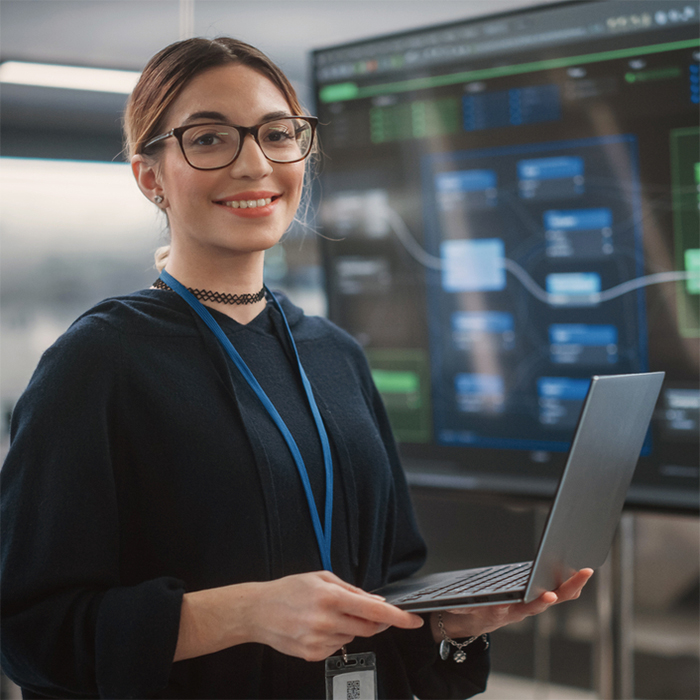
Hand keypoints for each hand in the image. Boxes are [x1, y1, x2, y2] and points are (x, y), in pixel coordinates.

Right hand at [250, 571, 423, 661]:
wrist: (258, 611)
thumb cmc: (288, 590)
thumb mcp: (321, 578)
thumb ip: (351, 589)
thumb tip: (376, 601)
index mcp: (330, 597)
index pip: (373, 610)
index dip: (397, 616)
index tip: (413, 620)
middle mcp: (326, 621)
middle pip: (369, 628)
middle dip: (376, 621)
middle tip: (367, 611)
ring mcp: (319, 641)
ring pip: (353, 637)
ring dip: (350, 627)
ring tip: (327, 615)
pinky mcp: (313, 655)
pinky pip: (338, 647)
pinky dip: (336, 637)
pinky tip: (318, 627)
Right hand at [431, 568, 592, 641]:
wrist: (471, 624)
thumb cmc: (468, 613)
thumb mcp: (463, 612)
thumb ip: (463, 608)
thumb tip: (456, 605)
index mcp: (506, 613)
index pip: (526, 608)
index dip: (539, 602)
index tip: (550, 596)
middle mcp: (522, 611)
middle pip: (550, 601)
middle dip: (568, 587)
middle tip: (585, 573)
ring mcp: (529, 606)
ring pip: (556, 596)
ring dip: (572, 585)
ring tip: (586, 570)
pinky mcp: (532, 599)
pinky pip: (554, 592)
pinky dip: (566, 583)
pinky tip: (576, 572)